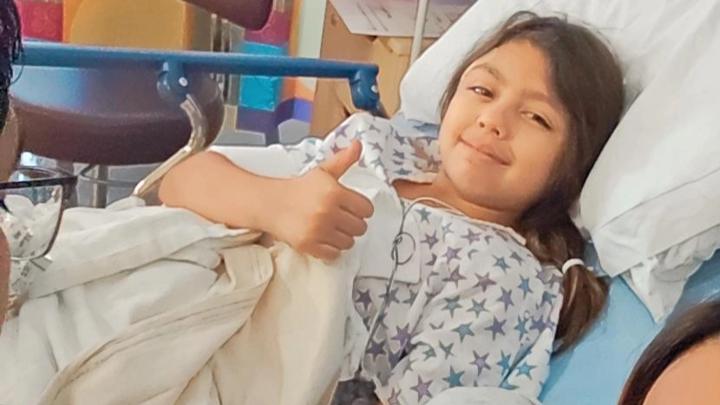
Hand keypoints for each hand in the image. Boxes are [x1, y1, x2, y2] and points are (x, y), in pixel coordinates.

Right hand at [271, 140, 373, 260]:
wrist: (270, 203)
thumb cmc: (299, 188)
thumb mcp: (322, 172)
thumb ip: (343, 160)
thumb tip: (358, 144)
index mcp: (334, 192)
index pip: (366, 209)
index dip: (361, 208)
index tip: (352, 208)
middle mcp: (328, 211)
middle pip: (360, 227)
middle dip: (353, 223)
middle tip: (340, 218)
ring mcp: (318, 230)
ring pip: (349, 242)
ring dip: (343, 237)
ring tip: (332, 228)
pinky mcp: (309, 245)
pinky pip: (334, 254)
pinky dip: (331, 249)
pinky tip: (324, 238)